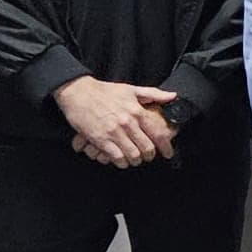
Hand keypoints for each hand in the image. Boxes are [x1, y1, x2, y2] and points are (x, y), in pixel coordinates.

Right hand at [55, 76, 177, 167]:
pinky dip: (122, 162)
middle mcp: (127, 122)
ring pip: (133, 155)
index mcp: (137, 111)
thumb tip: (172, 96)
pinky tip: (121, 160)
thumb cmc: (104, 91)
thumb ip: (153, 94)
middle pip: (147, 147)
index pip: (157, 133)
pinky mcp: (100, 139)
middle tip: (148, 157)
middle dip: (150, 156)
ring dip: (136, 160)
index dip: (165, 146)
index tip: (168, 153)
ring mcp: (114, 132)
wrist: (78, 92)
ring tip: (135, 159)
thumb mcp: (131, 89)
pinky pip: (117, 157)